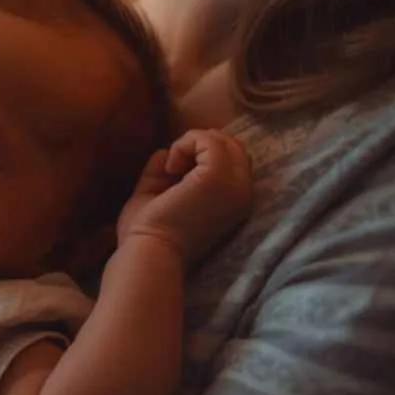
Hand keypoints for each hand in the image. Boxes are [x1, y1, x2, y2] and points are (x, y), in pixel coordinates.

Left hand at [117, 129, 252, 261]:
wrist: (150, 253)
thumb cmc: (150, 232)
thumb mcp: (159, 193)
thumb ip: (165, 171)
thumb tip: (165, 151)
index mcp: (235, 202)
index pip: (234, 161)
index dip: (203, 157)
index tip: (175, 174)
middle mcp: (243, 193)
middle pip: (234, 147)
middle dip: (200, 146)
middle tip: (173, 169)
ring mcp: (235, 184)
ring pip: (223, 140)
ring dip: (191, 144)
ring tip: (171, 170)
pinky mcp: (219, 176)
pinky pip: (209, 140)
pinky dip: (185, 144)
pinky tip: (171, 168)